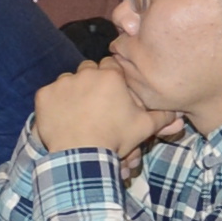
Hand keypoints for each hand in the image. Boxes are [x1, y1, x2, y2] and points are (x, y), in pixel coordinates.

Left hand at [26, 57, 160, 159]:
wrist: (81, 155)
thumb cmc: (115, 138)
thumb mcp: (144, 127)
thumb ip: (162, 116)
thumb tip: (178, 113)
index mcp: (111, 77)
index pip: (112, 65)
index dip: (113, 78)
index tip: (113, 92)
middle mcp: (85, 73)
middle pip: (89, 69)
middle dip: (92, 81)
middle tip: (96, 103)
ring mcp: (62, 83)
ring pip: (69, 80)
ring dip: (73, 91)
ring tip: (78, 112)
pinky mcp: (44, 95)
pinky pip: (49, 94)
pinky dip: (54, 103)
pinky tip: (62, 117)